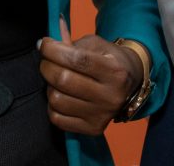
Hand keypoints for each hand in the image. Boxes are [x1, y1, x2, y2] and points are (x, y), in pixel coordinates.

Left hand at [40, 19, 142, 135]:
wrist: (130, 84)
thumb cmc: (108, 59)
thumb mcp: (97, 44)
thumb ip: (71, 43)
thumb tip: (43, 45)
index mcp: (115, 71)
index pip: (76, 59)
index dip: (53, 50)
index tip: (44, 44)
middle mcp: (110, 96)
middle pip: (63, 80)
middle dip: (47, 66)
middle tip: (47, 60)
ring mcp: (102, 115)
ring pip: (57, 100)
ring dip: (49, 86)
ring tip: (57, 79)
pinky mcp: (93, 129)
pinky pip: (57, 118)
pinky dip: (52, 105)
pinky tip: (60, 95)